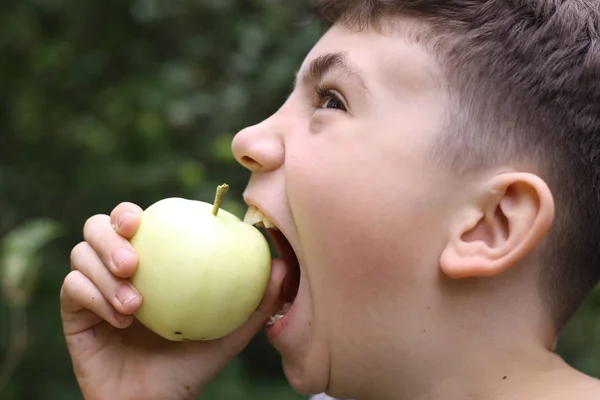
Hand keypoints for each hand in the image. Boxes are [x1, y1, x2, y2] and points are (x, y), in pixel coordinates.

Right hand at [61, 202, 284, 399]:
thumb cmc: (193, 364)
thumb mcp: (230, 332)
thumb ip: (256, 301)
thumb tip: (284, 264)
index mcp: (151, 262)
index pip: (133, 221)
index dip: (130, 211)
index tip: (143, 220)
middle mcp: (117, 269)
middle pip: (97, 226)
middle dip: (110, 234)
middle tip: (133, 261)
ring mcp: (93, 290)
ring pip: (80, 254)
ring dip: (103, 271)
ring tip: (135, 302)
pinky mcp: (74, 314)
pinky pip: (72, 289)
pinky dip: (94, 297)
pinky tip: (120, 321)